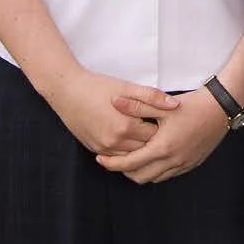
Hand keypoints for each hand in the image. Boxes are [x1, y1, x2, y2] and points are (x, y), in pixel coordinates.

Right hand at [45, 69, 177, 154]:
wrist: (67, 91)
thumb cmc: (99, 86)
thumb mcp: (128, 87)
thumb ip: (153, 97)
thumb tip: (176, 105)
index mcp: (125, 126)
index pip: (155, 136)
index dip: (163, 128)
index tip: (167, 120)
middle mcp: (114, 142)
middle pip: (144, 149)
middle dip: (154, 140)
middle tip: (161, 128)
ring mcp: (103, 148)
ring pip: (131, 156)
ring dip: (139, 147)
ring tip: (146, 132)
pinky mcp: (94, 149)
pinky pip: (116, 157)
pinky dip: (126, 151)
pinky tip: (130, 138)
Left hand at [98, 86, 228, 183]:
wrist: (221, 107)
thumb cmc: (193, 104)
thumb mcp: (162, 104)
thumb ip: (137, 105)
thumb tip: (114, 102)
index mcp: (162, 147)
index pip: (129, 164)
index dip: (111, 163)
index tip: (100, 158)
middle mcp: (172, 160)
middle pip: (139, 177)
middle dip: (124, 170)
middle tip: (115, 159)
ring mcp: (183, 164)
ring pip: (154, 178)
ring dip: (140, 172)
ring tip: (133, 158)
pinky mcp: (192, 163)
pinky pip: (168, 175)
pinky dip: (156, 170)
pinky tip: (154, 157)